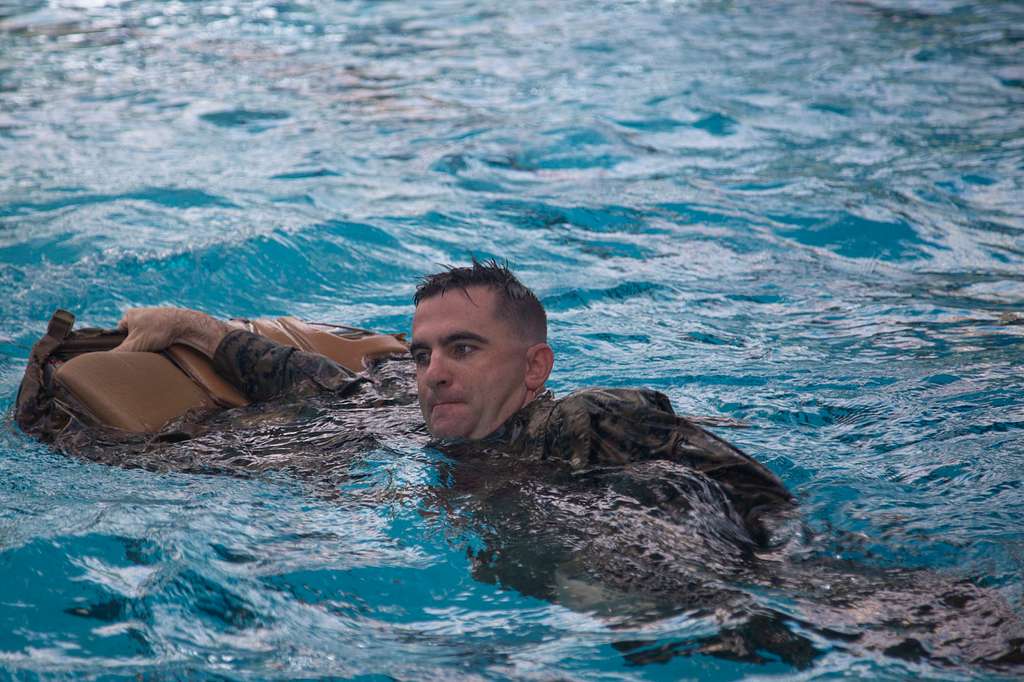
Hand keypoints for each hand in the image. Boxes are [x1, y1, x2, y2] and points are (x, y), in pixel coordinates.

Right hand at [114, 307, 228, 356]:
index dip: (122, 345)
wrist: (186, 325)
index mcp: (129, 316)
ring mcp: (153, 319)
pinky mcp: (164, 325)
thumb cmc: (160, 331)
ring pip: (144, 339)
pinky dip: (157, 343)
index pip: (117, 335)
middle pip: (131, 338)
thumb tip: (100, 362)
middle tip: (143, 350)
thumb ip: (118, 353)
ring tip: (154, 347)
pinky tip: (162, 346)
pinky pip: (155, 338)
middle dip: (135, 346)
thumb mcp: (135, 345)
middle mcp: (140, 315)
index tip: (130, 351)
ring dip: (147, 345)